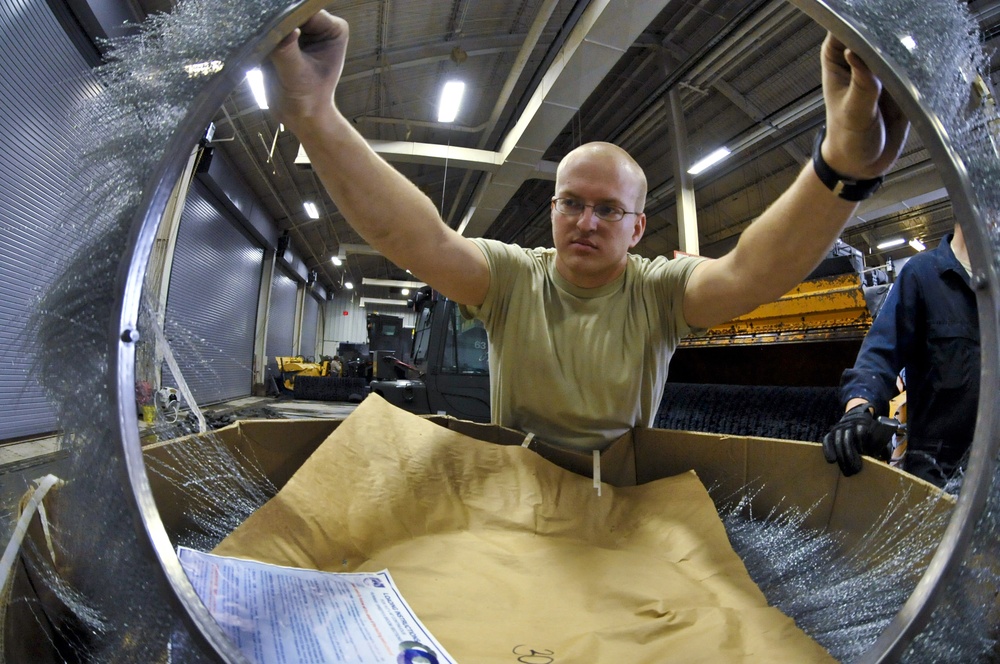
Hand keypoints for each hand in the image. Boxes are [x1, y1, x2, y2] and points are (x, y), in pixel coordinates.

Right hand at [265, 11, 348, 131]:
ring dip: (263, 26)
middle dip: (274, 20)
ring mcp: (299, 30)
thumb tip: (284, 30)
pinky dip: (257, 33)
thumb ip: (288, 52)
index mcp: (333, 29)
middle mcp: (317, 25)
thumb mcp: (297, 76)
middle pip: (290, 10)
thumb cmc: (308, 100)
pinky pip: (266, 28)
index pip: (306, 10)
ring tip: (253, 38)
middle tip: (259, 30)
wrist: (299, 117)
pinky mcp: (282, 38)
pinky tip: (249, 41)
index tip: (271, 26)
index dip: (288, 16)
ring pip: (276, 17)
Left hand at [819, 33, 909, 179]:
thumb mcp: (854, 112)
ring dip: (911, 44)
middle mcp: (860, 60)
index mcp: (838, 61)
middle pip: (876, 30)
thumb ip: (861, 84)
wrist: (863, 165)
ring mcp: (883, 69)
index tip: (878, 25)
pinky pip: (915, 63)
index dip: (861, 21)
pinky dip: (923, 62)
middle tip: (905, 35)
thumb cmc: (848, 140)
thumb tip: (854, 52)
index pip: (846, 27)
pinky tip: (930, 63)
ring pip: (898, 44)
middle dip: (891, 31)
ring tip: (919, 48)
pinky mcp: (903, 80)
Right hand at [822, 402, 887, 475]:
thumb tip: (883, 458)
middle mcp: (848, 425)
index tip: (865, 455)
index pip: (860, 433)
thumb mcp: (877, 433)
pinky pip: (827, 441)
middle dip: (850, 457)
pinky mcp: (830, 433)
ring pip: (837, 442)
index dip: (862, 444)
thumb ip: (880, 444)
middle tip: (855, 471)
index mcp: (862, 424)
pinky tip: (831, 461)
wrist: (854, 416)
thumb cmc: (869, 431)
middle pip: (847, 441)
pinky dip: (828, 450)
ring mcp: (838, 429)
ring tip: (846, 472)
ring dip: (842, 458)